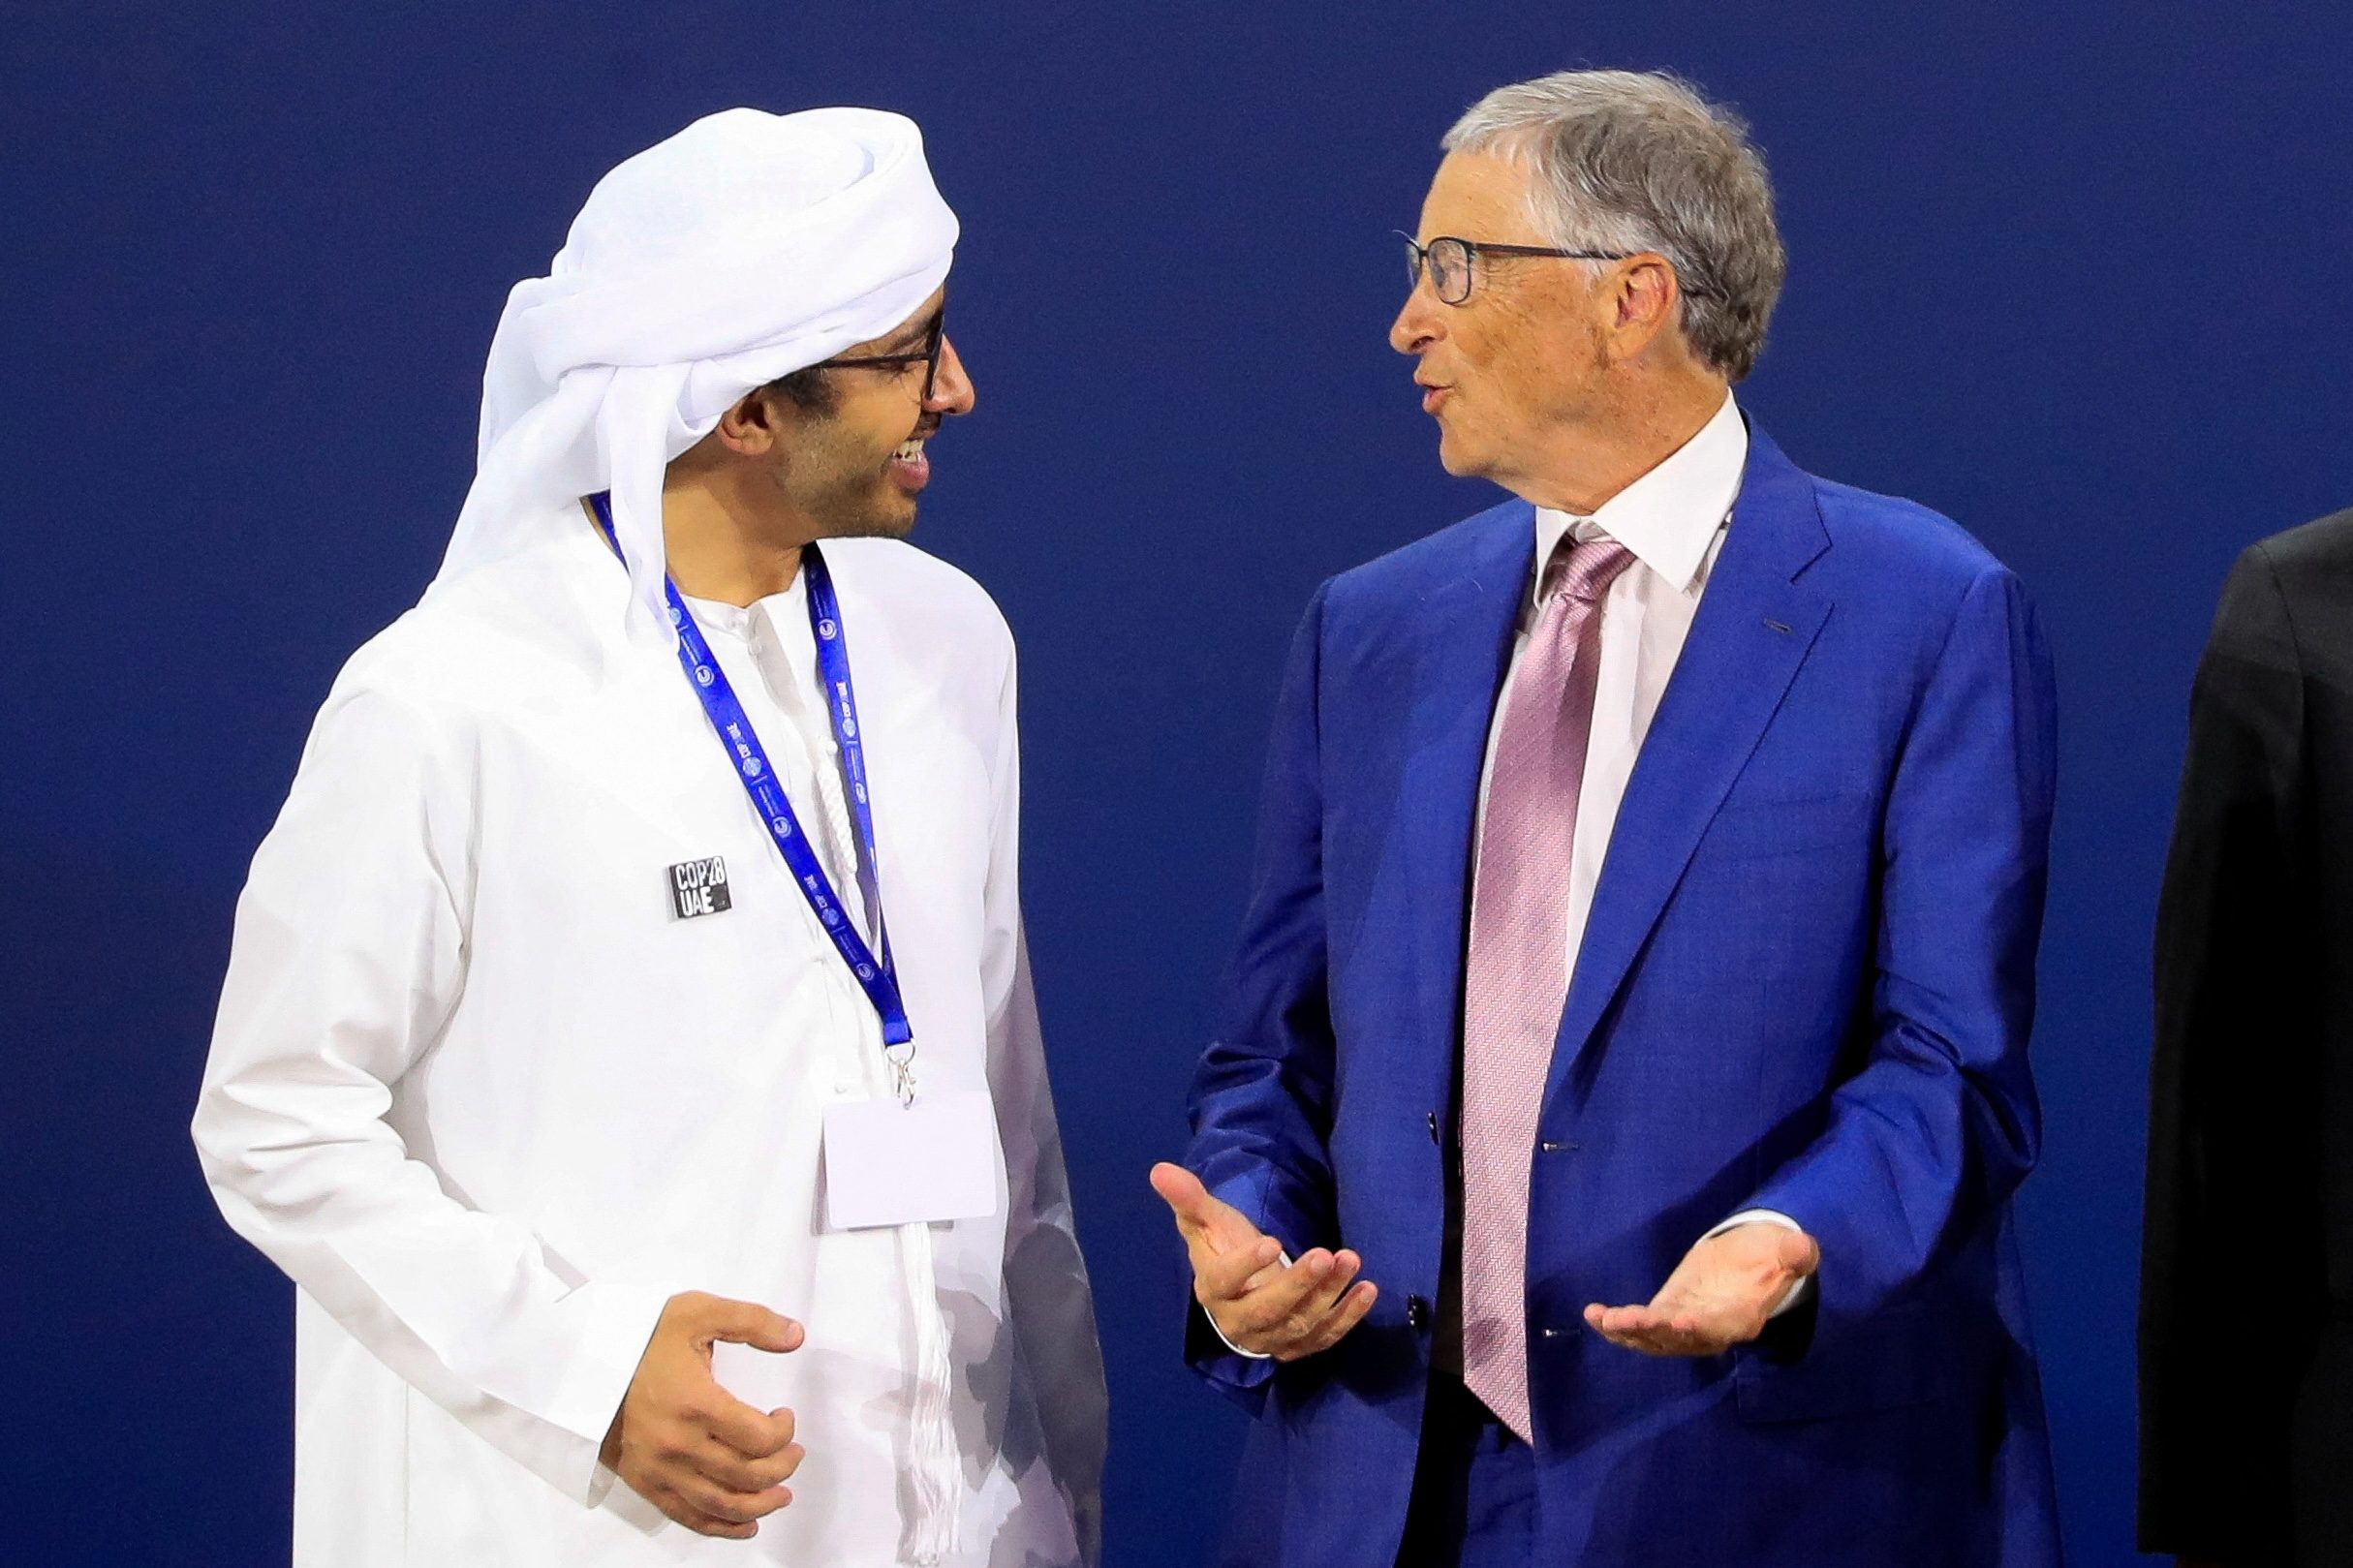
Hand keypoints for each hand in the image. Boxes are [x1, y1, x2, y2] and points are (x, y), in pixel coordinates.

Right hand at [602, 1290, 806, 1537]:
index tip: (784, 1416)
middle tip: (794, 1455)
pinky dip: (720, 1526)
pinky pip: (686, 1515)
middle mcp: (678, 1444)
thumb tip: (796, 1335)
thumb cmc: (646, 1337)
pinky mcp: (644, 1481)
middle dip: (782, 1468)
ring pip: (720, 1503)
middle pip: (746, 1475)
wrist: (588, 1362)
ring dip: (760, 1505)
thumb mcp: (700, 1312)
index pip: (759, 1439)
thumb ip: (752, 1321)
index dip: (785, 1433)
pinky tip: (745, 1524)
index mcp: (697, 1404)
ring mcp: (659, 1468)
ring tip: (781, 1495)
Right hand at [1149, 1162, 1376, 1360]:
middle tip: (1325, 1254)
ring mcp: (1271, 1339)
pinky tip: (1367, 1290)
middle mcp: (1239, 1322)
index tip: (1271, 1242)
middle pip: (1269, 1309)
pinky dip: (1348, 1317)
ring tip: (1350, 1260)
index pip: (1224, 1282)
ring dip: (1329, 1294)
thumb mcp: (1207, 1221)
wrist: (1241, 1292)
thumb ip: (1189, 1198)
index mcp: (1212, 1290)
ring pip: (1300, 1323)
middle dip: (1299, 1284)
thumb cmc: (1224, 1248)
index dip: (1246, 1266)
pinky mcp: (1298, 1346)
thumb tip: (1159, 1170)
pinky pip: (1325, 1336)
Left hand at [1583, 1222, 1819, 1356]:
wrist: (1750, 1260)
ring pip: (1654, 1339)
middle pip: (1680, 1338)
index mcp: (1741, 1316)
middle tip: (1626, 1320)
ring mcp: (1683, 1326)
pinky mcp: (1664, 1315)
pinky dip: (1615, 1325)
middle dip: (1652, 1331)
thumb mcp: (1785, 1251)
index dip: (1701, 1328)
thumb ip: (1794, 1253)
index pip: (1720, 1328)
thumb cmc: (1769, 1256)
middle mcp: (1709, 1330)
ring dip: (1627, 1332)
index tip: (1682, 1321)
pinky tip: (1593, 1314)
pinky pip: (1638, 1327)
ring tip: (1603, 1318)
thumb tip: (1805, 1248)